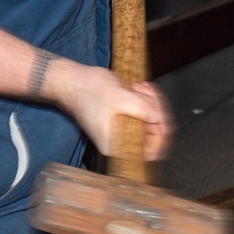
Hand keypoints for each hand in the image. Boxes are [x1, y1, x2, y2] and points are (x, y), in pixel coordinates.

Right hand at [46, 60, 174, 160]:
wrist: (72, 81)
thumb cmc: (87, 91)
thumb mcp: (118, 98)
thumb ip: (141, 109)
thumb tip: (158, 117)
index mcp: (115, 145)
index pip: (149, 152)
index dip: (161, 135)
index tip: (162, 116)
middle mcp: (119, 141)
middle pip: (153, 132)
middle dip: (154, 109)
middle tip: (146, 92)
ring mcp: (122, 128)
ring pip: (150, 119)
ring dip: (149, 100)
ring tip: (138, 87)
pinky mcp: (123, 117)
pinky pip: (143, 111)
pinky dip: (144, 98)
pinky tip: (138, 87)